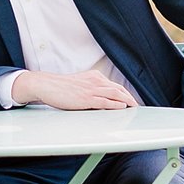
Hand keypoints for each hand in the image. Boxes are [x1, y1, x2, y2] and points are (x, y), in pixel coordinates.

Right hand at [12, 67, 135, 109]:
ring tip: (134, 107)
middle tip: (137, 105)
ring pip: (115, 93)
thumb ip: (90, 88)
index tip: (131, 100)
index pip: (114, 85)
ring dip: (127, 100)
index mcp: (94, 76)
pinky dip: (116, 104)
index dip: (125, 93)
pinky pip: (105, 101)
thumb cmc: (60, 87)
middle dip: (129, 97)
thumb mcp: (79, 84)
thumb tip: (99, 99)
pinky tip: (123, 107)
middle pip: (118, 88)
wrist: (47, 85)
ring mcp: (91, 89)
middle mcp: (95, 81)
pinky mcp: (86, 98)